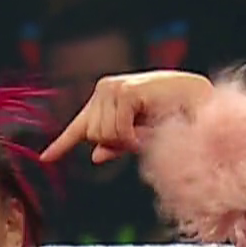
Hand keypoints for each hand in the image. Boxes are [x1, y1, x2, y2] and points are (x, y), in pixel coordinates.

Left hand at [41, 70, 213, 164]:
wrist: (200, 100)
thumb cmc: (173, 115)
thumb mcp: (139, 134)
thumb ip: (116, 144)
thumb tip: (95, 156)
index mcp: (105, 100)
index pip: (79, 126)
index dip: (62, 144)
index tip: (45, 158)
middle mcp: (104, 90)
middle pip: (92, 136)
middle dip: (117, 143)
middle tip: (142, 134)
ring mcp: (113, 88)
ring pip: (103, 135)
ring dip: (128, 140)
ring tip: (148, 129)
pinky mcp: (125, 92)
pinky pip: (118, 131)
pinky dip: (133, 137)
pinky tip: (148, 130)